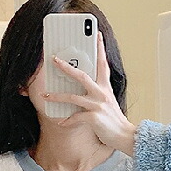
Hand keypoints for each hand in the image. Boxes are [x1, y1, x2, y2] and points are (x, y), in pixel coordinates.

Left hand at [44, 32, 135, 155]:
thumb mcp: (107, 102)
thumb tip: (80, 89)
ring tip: (45, 96)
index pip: (103, 64)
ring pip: (73, 97)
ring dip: (57, 97)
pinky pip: (75, 117)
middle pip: (81, 76)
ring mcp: (98, 105)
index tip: (96, 34)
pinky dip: (67, 120)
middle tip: (54, 60)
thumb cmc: (114, 120)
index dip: (99, 49)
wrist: (124, 136)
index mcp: (105, 87)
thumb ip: (97, 93)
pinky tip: (61, 122)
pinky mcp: (94, 118)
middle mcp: (102, 93)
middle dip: (66, 67)